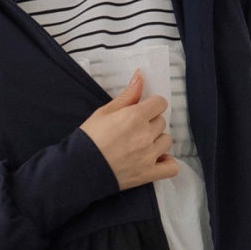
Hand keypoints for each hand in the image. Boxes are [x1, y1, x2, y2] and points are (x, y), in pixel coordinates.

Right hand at [79, 70, 178, 190]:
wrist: (79, 168)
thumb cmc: (89, 138)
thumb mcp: (104, 112)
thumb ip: (127, 95)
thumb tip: (140, 76)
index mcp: (135, 117)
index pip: (160, 103)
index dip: (151, 106)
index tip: (143, 111)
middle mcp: (145, 135)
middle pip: (161, 122)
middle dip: (150, 123)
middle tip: (133, 130)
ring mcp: (148, 156)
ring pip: (166, 141)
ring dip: (156, 141)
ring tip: (140, 145)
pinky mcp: (148, 173)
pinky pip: (171, 167)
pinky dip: (166, 162)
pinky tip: (156, 159)